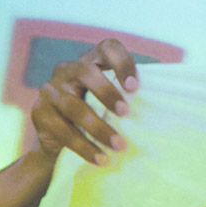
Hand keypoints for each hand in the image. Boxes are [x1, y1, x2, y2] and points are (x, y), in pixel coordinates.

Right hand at [31, 38, 139, 165]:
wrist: (58, 139)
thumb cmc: (98, 114)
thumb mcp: (114, 101)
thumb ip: (131, 96)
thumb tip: (166, 106)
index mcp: (92, 61)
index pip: (108, 48)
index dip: (122, 63)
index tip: (135, 87)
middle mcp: (68, 70)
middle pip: (85, 72)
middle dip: (106, 92)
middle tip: (126, 113)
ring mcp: (50, 90)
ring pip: (72, 105)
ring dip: (98, 127)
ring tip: (119, 146)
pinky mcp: (40, 113)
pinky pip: (62, 130)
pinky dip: (84, 147)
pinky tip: (101, 158)